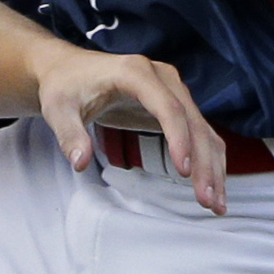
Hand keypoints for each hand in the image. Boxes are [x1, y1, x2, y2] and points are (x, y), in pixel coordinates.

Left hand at [37, 46, 226, 213]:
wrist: (69, 69)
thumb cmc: (64, 87)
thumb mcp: (57, 109)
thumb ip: (68, 135)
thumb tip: (80, 163)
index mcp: (135, 73)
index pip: (167, 107)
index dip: (179, 139)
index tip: (184, 171)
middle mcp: (162, 78)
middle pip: (193, 121)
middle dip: (203, 162)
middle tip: (206, 199)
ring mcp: (173, 90)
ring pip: (203, 129)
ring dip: (212, 166)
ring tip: (216, 203)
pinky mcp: (175, 105)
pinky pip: (198, 133)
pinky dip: (207, 159)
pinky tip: (211, 186)